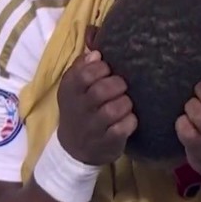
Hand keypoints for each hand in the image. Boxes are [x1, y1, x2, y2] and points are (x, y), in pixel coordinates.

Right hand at [56, 50, 136, 165]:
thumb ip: (82, 67)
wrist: (74, 148)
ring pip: (113, 110)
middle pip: (101, 91)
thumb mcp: (73, 88)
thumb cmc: (79, 109)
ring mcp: (92, 128)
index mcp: (70, 91)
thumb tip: (96, 53)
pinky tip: (129, 118)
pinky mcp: (106, 142)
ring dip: (125, 103)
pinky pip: (122, 129)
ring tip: (126, 102)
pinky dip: (130, 121)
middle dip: (117, 84)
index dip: (101, 69)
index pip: (84, 74)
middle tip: (122, 86)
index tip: (108, 71)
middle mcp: (79, 109)